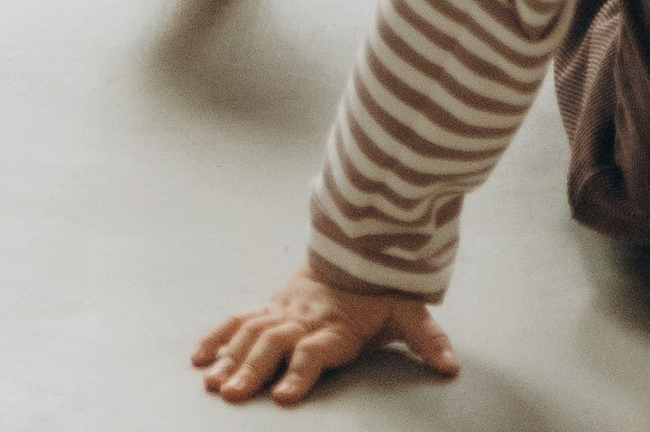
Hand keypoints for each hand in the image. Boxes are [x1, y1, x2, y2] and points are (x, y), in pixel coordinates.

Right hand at [193, 270, 457, 402]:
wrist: (353, 253)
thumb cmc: (377, 296)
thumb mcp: (407, 312)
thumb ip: (427, 337)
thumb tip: (451, 367)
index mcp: (335, 326)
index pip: (316, 351)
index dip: (301, 372)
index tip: (286, 397)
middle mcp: (303, 320)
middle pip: (275, 345)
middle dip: (253, 371)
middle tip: (234, 395)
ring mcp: (281, 312)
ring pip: (251, 334)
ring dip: (230, 359)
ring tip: (214, 385)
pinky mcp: (266, 308)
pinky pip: (236, 320)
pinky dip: (216, 337)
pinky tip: (198, 360)